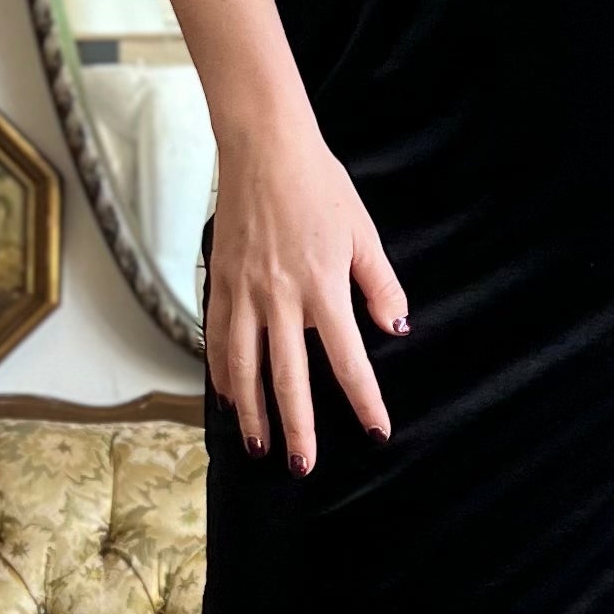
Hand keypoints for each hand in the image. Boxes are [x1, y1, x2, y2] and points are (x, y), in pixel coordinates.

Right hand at [203, 122, 408, 473]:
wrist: (263, 147)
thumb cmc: (319, 185)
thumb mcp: (363, 233)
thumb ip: (380, 285)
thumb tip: (396, 328)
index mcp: (322, 287)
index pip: (348, 360)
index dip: (363, 401)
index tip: (375, 431)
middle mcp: (279, 297)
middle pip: (288, 378)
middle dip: (296, 428)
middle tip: (300, 466)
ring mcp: (243, 291)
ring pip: (243, 366)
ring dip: (251, 410)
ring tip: (258, 443)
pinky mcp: (219, 281)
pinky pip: (217, 338)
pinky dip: (222, 373)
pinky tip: (229, 396)